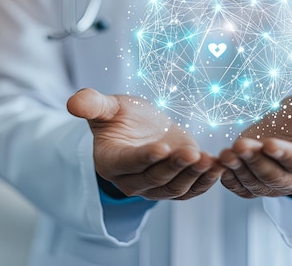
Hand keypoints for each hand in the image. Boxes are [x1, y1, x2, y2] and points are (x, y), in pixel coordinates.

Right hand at [67, 88, 223, 199]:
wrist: (139, 129)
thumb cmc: (120, 117)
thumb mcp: (107, 107)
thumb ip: (92, 104)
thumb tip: (72, 102)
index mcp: (112, 161)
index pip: (129, 162)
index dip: (145, 157)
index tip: (162, 147)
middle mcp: (132, 181)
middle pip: (155, 178)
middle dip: (175, 166)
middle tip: (192, 152)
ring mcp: (155, 188)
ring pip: (175, 188)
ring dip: (194, 176)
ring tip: (209, 161)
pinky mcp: (176, 186)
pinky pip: (191, 190)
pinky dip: (206, 182)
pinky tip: (218, 167)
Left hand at [219, 89, 291, 197]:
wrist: (290, 128)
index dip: (285, 154)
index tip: (268, 143)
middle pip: (276, 177)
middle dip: (256, 162)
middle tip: (240, 145)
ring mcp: (276, 185)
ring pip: (256, 183)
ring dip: (239, 170)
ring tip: (226, 153)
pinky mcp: (256, 185)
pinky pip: (241, 189)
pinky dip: (229, 179)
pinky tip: (219, 165)